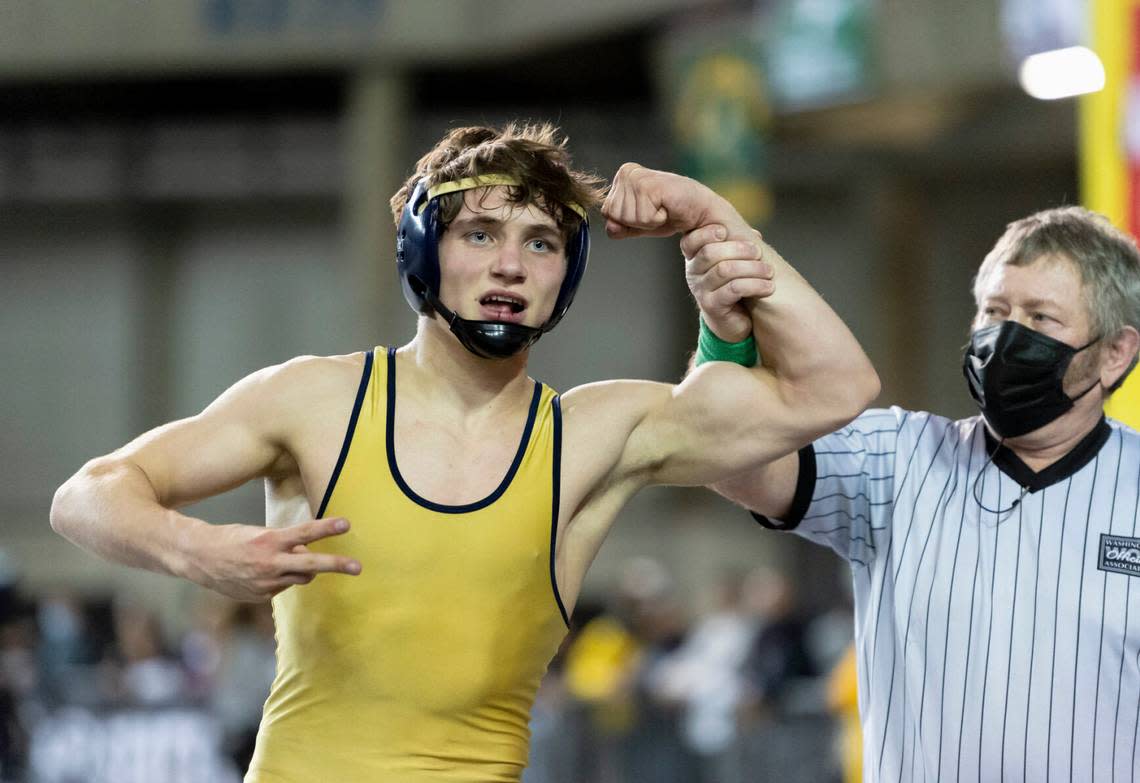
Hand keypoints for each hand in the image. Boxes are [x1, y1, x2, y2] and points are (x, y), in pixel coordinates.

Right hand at [185, 517, 360, 601]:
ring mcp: (265, 583)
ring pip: (301, 578)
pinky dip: (281, 578)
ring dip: (304, 569)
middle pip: (312, 565)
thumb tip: (307, 555)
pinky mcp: (261, 596)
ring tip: (287, 559)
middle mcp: (269, 563)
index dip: (327, 528)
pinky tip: (261, 572)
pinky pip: (283, 587)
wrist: (198, 557)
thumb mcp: (259, 533)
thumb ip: (285, 544)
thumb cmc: (232, 539)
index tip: (347, 523)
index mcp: (269, 540)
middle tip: (358, 567)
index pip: (305, 532)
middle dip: (337, 565)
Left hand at [602, 163, 745, 238]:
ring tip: (662, 208)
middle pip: (613, 215)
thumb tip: (611, 227)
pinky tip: (667, 207)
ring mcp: (637, 177)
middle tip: (657, 210)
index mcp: (622, 177)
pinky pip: (642, 218)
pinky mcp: (649, 185)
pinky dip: (656, 220)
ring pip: (626, 218)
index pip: (607, 213)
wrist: (699, 211)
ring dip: (647, 221)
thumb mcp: (638, 225)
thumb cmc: (670, 214)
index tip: (648, 211)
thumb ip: (619, 227)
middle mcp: (627, 172)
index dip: (628, 221)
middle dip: (637, 221)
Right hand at [681, 223, 773, 341]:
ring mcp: (700, 290)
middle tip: (758, 252)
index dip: (706, 233)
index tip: (725, 231)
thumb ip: (738, 245)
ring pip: (725, 270)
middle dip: (739, 249)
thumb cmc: (735, 285)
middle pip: (710, 252)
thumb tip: (753, 234)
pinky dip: (755, 285)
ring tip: (769, 272)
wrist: (733, 320)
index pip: (690, 241)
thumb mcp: (735, 261)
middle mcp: (693, 273)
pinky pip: (734, 289)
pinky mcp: (711, 306)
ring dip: (752, 268)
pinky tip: (768, 287)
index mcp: (695, 258)